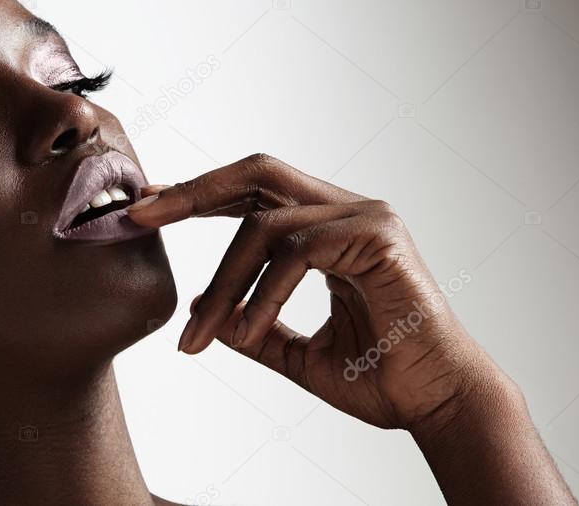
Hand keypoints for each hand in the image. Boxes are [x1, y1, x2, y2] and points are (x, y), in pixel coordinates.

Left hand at [128, 154, 499, 432]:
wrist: (439, 405)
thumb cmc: (381, 376)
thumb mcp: (295, 350)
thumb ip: (251, 324)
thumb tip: (197, 304)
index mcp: (328, 228)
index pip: (253, 194)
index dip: (198, 196)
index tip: (147, 208)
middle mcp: (346, 211)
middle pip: (255, 174)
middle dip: (192, 192)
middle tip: (139, 215)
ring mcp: (365, 216)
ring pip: (265, 225)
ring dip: (223, 281)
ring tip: (201, 334)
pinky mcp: (378, 236)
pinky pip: (297, 252)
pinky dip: (262, 293)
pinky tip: (247, 332)